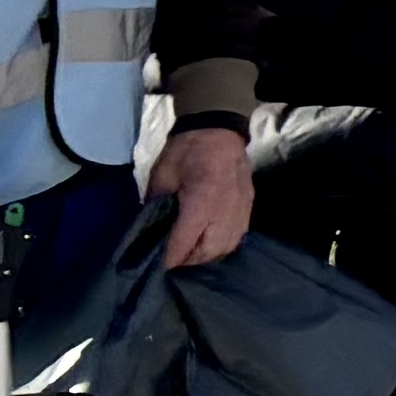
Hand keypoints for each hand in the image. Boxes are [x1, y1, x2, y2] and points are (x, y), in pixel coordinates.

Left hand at [152, 120, 252, 269]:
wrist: (219, 128)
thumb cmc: (186, 150)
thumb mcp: (162, 175)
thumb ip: (155, 205)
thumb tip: (147, 229)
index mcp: (202, 200)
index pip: (184, 242)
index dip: (168, 258)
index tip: (155, 267)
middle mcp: (226, 210)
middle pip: (208, 251)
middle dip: (187, 260)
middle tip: (171, 259)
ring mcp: (241, 209)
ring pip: (226, 247)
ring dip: (206, 255)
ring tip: (189, 252)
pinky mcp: (248, 206)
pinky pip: (237, 237)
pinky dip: (221, 245)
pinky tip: (208, 241)